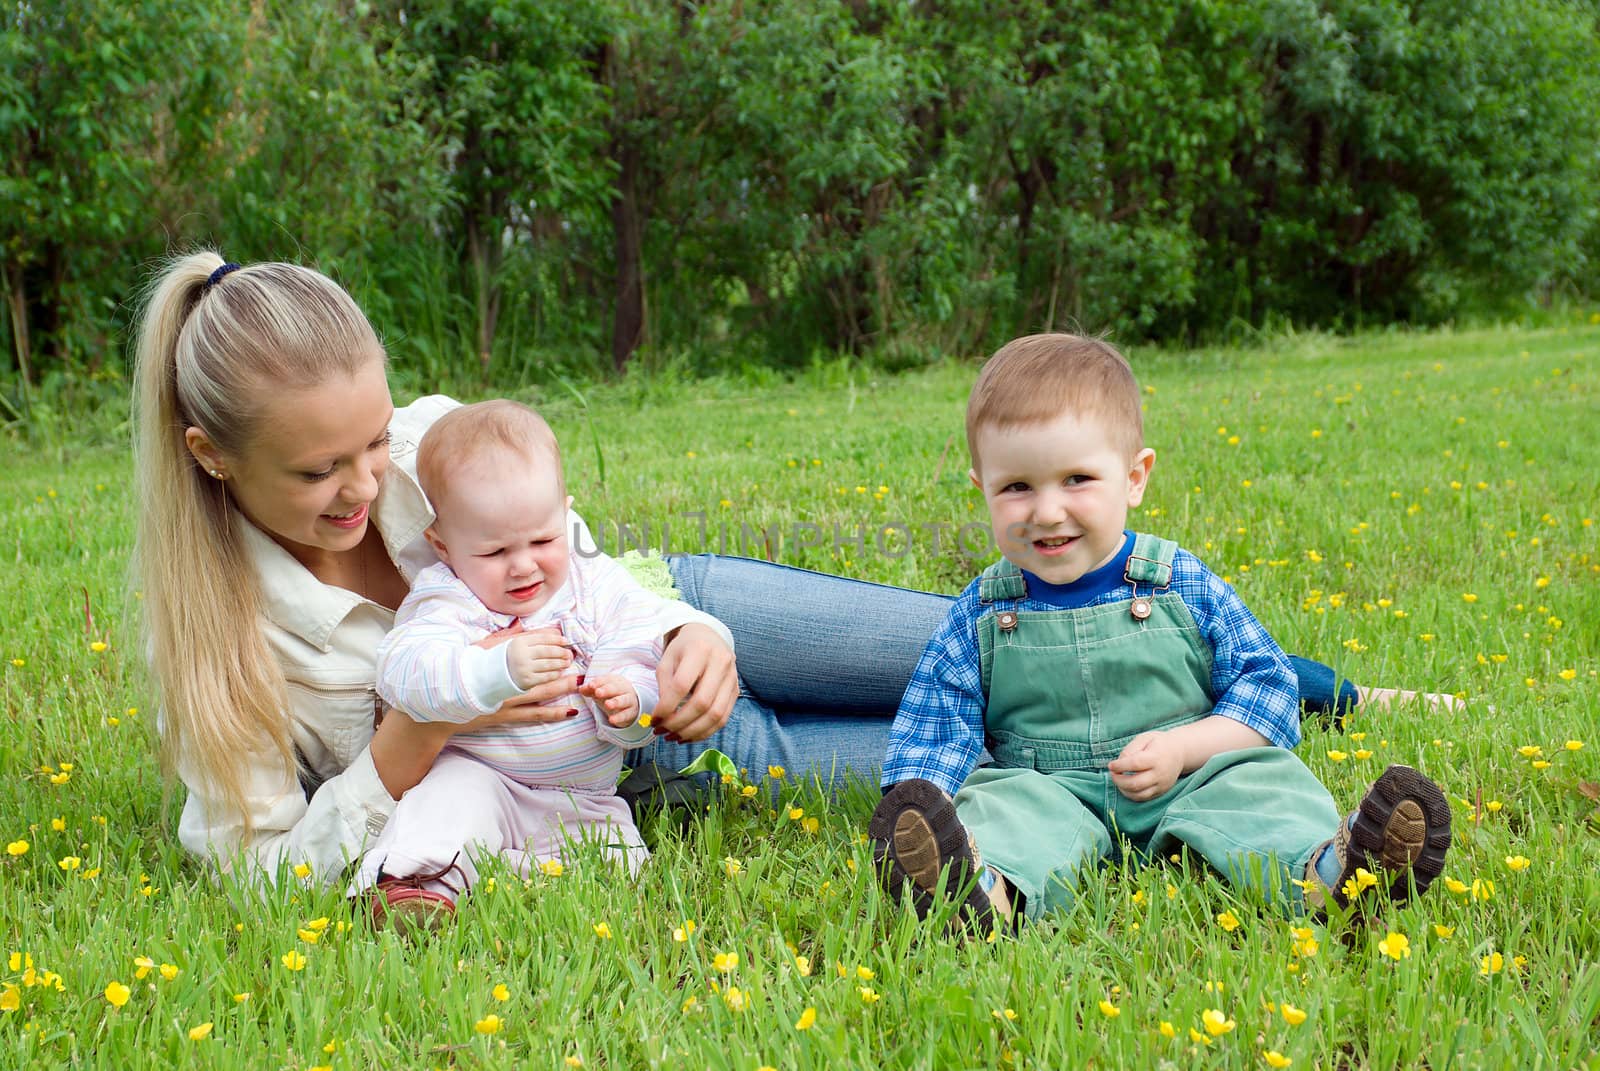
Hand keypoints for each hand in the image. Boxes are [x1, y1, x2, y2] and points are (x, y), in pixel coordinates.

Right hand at [472, 622, 581, 726]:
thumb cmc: (464, 669)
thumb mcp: (480, 648)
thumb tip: (520, 624)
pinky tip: (571, 711)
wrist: (448, 697)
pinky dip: (554, 713)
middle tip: (574, 659)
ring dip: (562, 684)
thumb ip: (502, 638)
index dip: (552, 643)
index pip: (534, 646)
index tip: (565, 641)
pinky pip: (535, 713)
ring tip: (579, 680)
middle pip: (542, 666)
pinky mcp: (507, 713)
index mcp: (503, 655)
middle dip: (561, 661)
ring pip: (542, 689)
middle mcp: (509, 675)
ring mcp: (509, 696)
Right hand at [501, 627, 573, 690]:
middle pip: (547, 652)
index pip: (542, 638)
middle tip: (569, 653)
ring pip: (548, 665)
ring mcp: (524, 670)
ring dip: (561, 663)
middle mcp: (521, 655)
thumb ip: (526, 636)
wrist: (485, 677)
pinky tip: (559, 673)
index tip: (565, 641)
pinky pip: (545, 678)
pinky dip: (554, 675)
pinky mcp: (526, 683)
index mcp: (518, 643)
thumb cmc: (500, 658)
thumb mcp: (508, 642)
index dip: (556, 639)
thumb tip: (549, 631)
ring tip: (567, 662)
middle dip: (561, 652)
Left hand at [580, 673, 640, 727]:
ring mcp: (629, 700)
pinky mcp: (631, 712)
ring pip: (624, 700)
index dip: (598, 682)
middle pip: (615, 688)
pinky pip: (626, 715)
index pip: (606, 679)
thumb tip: (581, 688)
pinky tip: (611, 720)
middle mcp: (624, 689)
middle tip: (597, 692)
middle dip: (606, 690)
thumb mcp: (600, 691)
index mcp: (615, 680)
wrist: (630, 702)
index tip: (590, 686)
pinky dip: (619, 717)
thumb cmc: (611, 694)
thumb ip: (590, 689)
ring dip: (616, 702)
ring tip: (607, 704)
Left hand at [649, 623, 737, 741]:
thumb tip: (664, 715)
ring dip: (692, 732)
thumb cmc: (684, 650)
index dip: (666, 706)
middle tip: (661, 731)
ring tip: (673, 737)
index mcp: (700, 650)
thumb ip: (665, 685)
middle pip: (702, 703)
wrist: (709, 638)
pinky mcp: (736, 691)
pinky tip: (688, 735)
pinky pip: (723, 718)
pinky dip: (704, 732)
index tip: (653, 719)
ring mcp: (732, 678)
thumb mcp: (668, 659)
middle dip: (679, 723)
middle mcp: (721, 663)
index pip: (682, 685)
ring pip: (716, 715)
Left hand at [1108, 730, 1182, 801]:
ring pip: (1139, 794)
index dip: (1120, 766)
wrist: (1179, 753)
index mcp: (1156, 757)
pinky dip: (1131, 794)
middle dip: (1119, 780)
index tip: (1111, 765)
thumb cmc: (1158, 743)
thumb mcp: (1144, 738)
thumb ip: (1131, 749)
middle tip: (1112, 773)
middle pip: (1136, 783)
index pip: (1135, 764)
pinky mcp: (1161, 791)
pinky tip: (1125, 787)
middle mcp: (1160, 773)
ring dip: (1123, 789)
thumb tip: (1120, 762)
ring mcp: (1162, 784)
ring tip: (1118, 780)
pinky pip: (1144, 798)